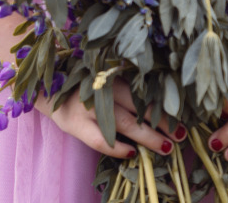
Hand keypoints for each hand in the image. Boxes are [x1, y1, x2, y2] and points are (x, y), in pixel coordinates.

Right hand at [45, 80, 183, 158]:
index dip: (164, 102)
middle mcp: (103, 89)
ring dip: (147, 136)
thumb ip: (124, 81)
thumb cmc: (80, 80)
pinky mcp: (75, 124)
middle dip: (163, 121)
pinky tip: (130, 153)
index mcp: (112, 74)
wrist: (43, 85)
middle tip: (182, 133)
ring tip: (166, 147)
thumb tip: (159, 96)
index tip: (183, 113)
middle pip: (139, 105)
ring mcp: (89, 107)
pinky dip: (116, 147)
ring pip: (125, 123)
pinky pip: (100, 140)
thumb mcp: (102, 74)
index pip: (144, 89)